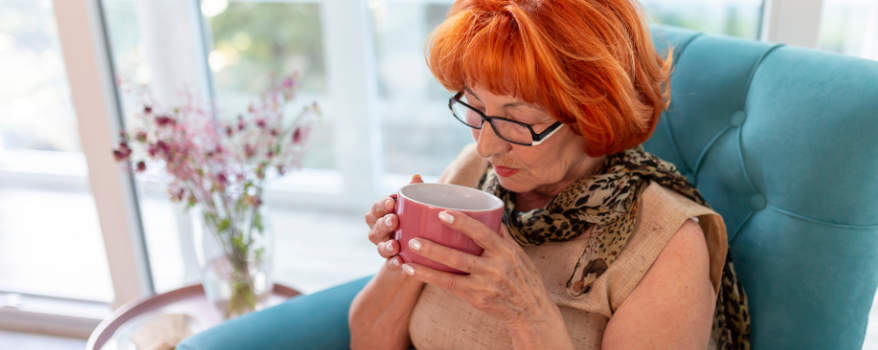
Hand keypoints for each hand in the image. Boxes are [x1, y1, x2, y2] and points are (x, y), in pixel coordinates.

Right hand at [365, 174, 423, 271]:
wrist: (416, 251)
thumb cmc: (412, 222)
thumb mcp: (414, 208)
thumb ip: (413, 194)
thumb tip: (416, 177)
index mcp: (381, 216)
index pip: (376, 209)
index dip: (381, 206)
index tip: (390, 202)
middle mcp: (378, 232)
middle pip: (376, 228)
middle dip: (384, 224)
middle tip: (393, 220)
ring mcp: (384, 248)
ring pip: (380, 247)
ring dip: (386, 246)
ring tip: (395, 245)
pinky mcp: (392, 263)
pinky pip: (390, 264)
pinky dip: (393, 263)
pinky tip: (400, 262)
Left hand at [399, 210, 559, 328]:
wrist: (531, 310)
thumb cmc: (523, 277)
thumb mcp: (518, 253)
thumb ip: (501, 234)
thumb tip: (487, 210)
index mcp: (505, 251)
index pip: (482, 233)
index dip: (462, 223)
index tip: (442, 213)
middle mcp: (495, 268)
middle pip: (461, 256)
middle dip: (435, 248)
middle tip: (414, 238)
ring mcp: (485, 285)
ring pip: (451, 274)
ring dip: (427, 265)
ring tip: (408, 254)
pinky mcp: (476, 298)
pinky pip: (449, 287)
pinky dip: (430, 278)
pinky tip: (413, 271)